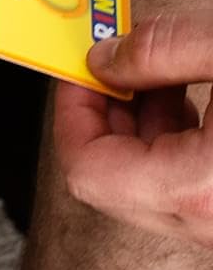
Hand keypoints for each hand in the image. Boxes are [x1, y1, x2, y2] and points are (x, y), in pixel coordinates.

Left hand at [56, 14, 212, 246]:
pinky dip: (178, 139)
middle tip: (113, 62)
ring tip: (161, 71)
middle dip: (107, 110)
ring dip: (144, 122)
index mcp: (199, 188)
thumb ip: (162, 49)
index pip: (86, 168)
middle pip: (115, 176)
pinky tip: (191, 96)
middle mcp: (212, 220)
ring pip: (153, 181)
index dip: (71, 112)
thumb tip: (107, 57)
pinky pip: (189, 183)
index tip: (76, 71)